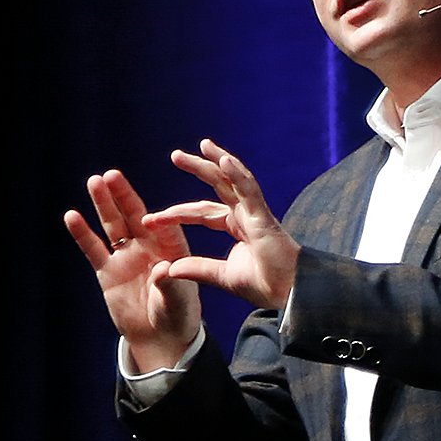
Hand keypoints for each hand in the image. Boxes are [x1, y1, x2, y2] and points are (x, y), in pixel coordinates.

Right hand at [62, 167, 200, 370]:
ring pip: (113, 225)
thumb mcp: (179, 302)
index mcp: (173, 248)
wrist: (159, 337)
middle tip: (112, 175)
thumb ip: (171, 284)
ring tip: (95, 182)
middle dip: (123, 196)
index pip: (165, 227)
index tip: (148, 215)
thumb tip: (162, 269)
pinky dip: (83, 233)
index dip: (157, 219)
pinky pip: (93, 249)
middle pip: (134, 216)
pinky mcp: (108, 270)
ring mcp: (126, 256)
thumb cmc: (178, 316)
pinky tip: (72, 216)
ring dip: (104, 205)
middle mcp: (149, 246)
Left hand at [143, 139, 300, 310]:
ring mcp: (255, 213)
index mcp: (236, 227)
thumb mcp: (222, 276)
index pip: (201, 213)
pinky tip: (223, 161)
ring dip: (217, 161)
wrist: (291, 295)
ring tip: (202, 144)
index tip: (150, 220)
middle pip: (217, 186)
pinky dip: (237, 174)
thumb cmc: (265, 285)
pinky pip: (250, 191)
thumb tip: (169, 268)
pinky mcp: (264, 218)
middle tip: (176, 155)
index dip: (176, 214)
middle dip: (197, 168)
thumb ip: (197, 269)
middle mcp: (245, 215)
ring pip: (234, 180)